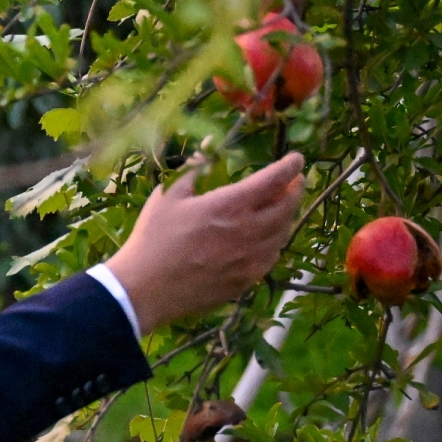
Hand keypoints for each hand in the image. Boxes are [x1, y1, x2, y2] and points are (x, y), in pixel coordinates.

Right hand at [103, 152, 304, 335]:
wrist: (145, 289)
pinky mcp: (245, 280)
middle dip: (296, 190)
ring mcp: (249, 259)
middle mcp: (247, 231)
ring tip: (283, 208)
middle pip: (286, 207)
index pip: (273, 180)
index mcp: (229, 205)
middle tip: (296, 181)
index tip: (297, 159)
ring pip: (283, 233)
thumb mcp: (168, 196)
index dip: (290, 167)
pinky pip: (272, 257)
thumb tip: (207, 152)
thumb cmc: (152, 239)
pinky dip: (276, 242)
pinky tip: (270, 238)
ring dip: (287, 216)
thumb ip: (194, 172)